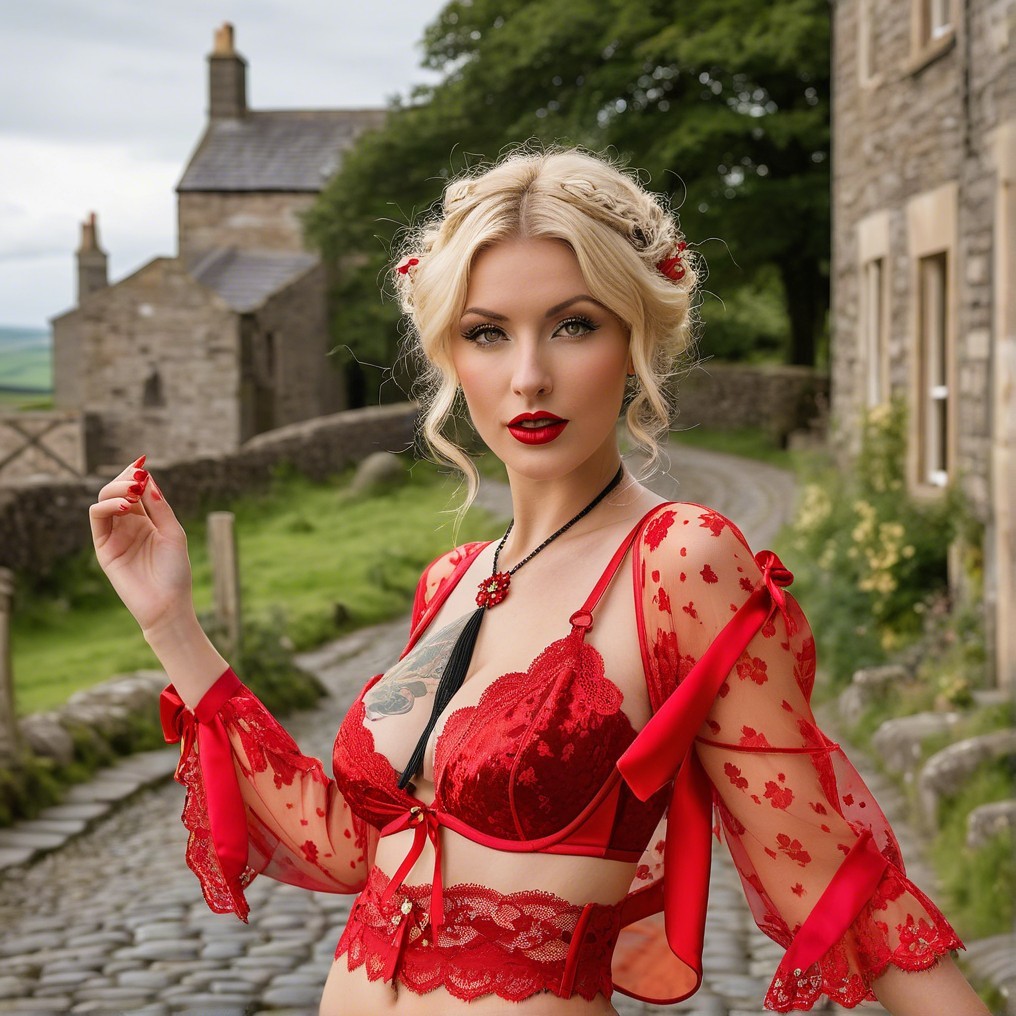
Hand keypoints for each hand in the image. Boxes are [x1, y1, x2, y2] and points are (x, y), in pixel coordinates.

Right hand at [89, 456, 194, 635]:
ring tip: (133, 490)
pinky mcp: (103, 547)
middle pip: (117, 491)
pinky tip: (125, 505)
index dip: (136, 474)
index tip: (142, 462)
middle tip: (137, 476)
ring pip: (104, 500)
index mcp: (148, 520)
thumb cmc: (176, 571)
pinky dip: (108, 506)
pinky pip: (98, 519)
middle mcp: (129, 525)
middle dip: (125, 478)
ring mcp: (115, 535)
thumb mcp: (174, 533)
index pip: (136, 490)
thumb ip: (160, 507)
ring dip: (116, 489)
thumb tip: (146, 478)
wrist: (168, 604)